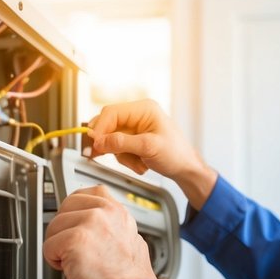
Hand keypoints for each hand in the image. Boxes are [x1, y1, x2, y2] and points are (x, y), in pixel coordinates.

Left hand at [43, 185, 159, 278]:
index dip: (74, 210)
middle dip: (64, 229)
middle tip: (74, 249)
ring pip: (54, 226)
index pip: (87, 193)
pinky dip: (54, 261)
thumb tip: (95, 228)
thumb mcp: (130, 241)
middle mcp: (105, 212)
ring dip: (58, 248)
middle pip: (65, 207)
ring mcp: (90, 223)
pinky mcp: (75, 238)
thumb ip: (112, 227)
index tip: (74, 224)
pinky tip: (70, 269)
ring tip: (76, 262)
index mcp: (117, 211)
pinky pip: (48, 246)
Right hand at [88, 99, 217, 209]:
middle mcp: (137, 116)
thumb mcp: (148, 148)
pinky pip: (118, 149)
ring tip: (139, 163)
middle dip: (109, 144)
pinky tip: (140, 164)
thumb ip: (122, 143)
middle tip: (102, 156)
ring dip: (122, 156)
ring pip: (111, 140)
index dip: (100, 128)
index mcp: (144, 109)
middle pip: (108, 125)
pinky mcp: (133, 140)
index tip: (94, 144)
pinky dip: (126, 160)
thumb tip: (99, 141)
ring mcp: (134, 128)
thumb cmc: (176, 154)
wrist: (186, 169)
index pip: (111, 113)